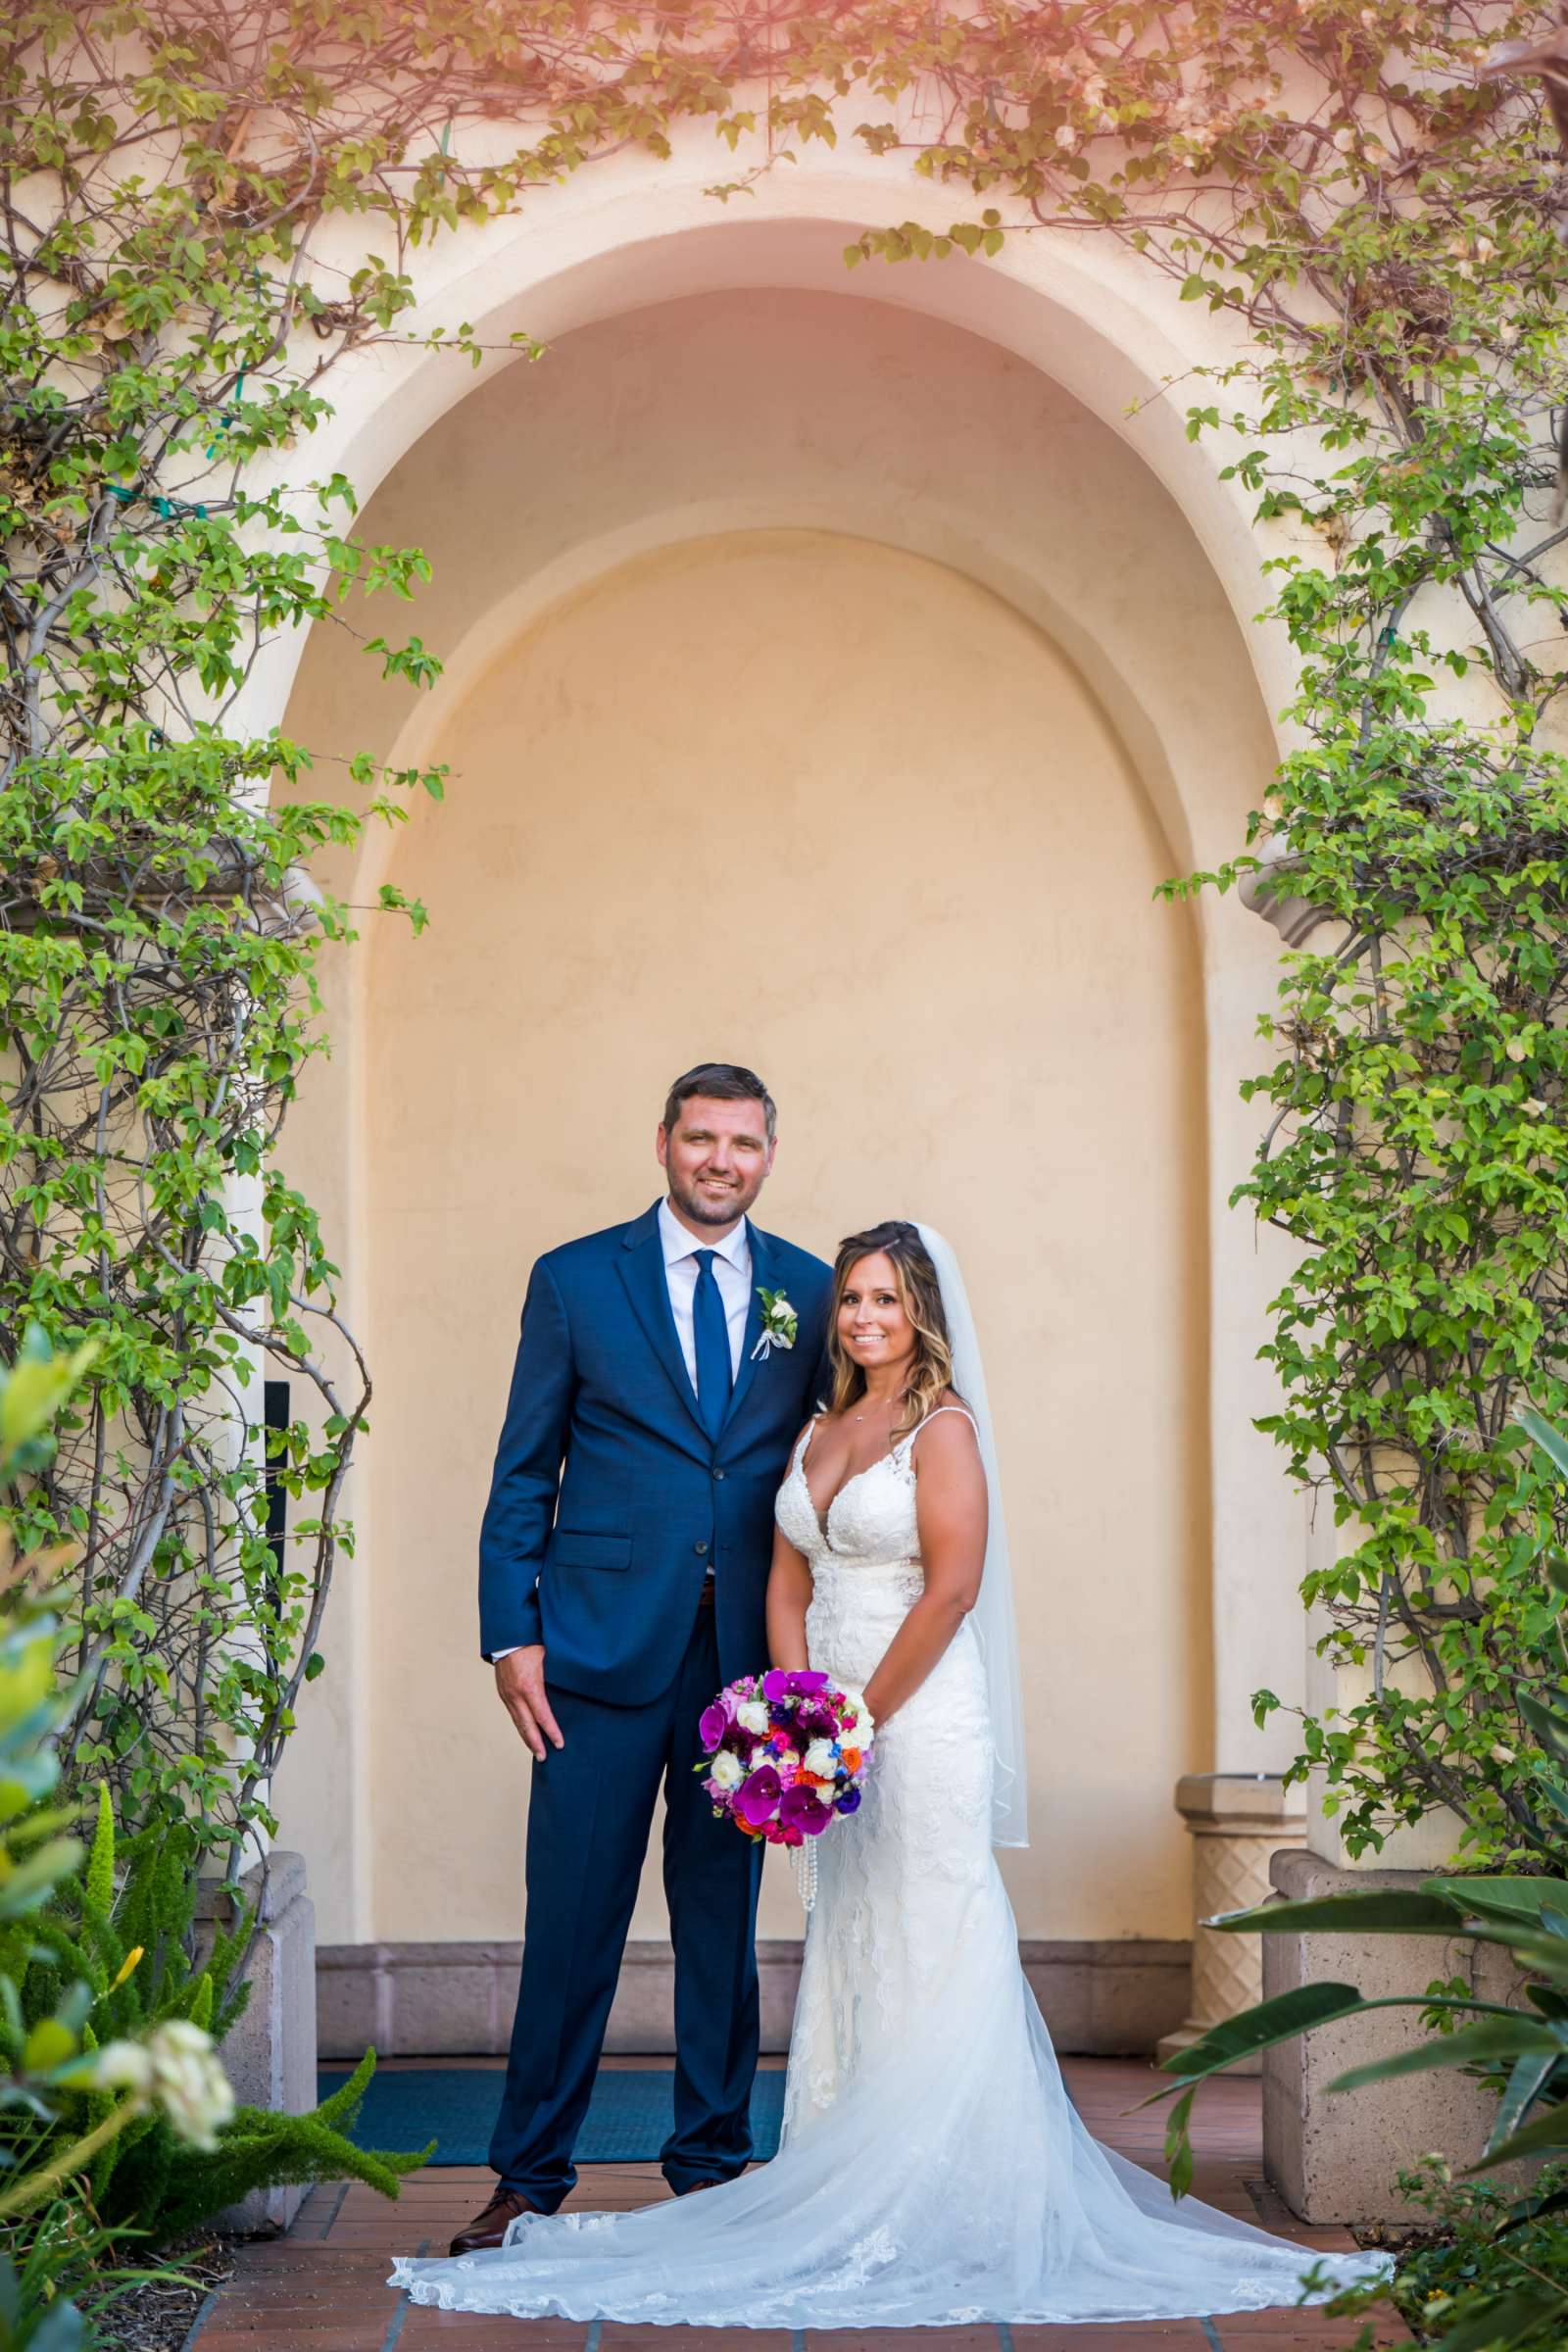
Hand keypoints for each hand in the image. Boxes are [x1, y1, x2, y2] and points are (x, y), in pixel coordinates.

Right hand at [495, 1645, 562, 1759]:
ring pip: (517, 1722)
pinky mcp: (503, 1692)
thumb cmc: (532, 1644)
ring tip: (536, 1750)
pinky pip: (513, 1713)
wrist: (508, 1636)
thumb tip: (576, 1688)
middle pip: (526, 1725)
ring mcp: (507, 1694)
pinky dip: (520, 1725)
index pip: (542, 1716)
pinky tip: (526, 1731)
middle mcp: (516, 1694)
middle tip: (544, 1758)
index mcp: (530, 1686)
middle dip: (536, 1743)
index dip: (551, 1731)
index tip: (560, 1744)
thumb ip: (559, 1677)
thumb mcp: (550, 1659)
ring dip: (526, 1737)